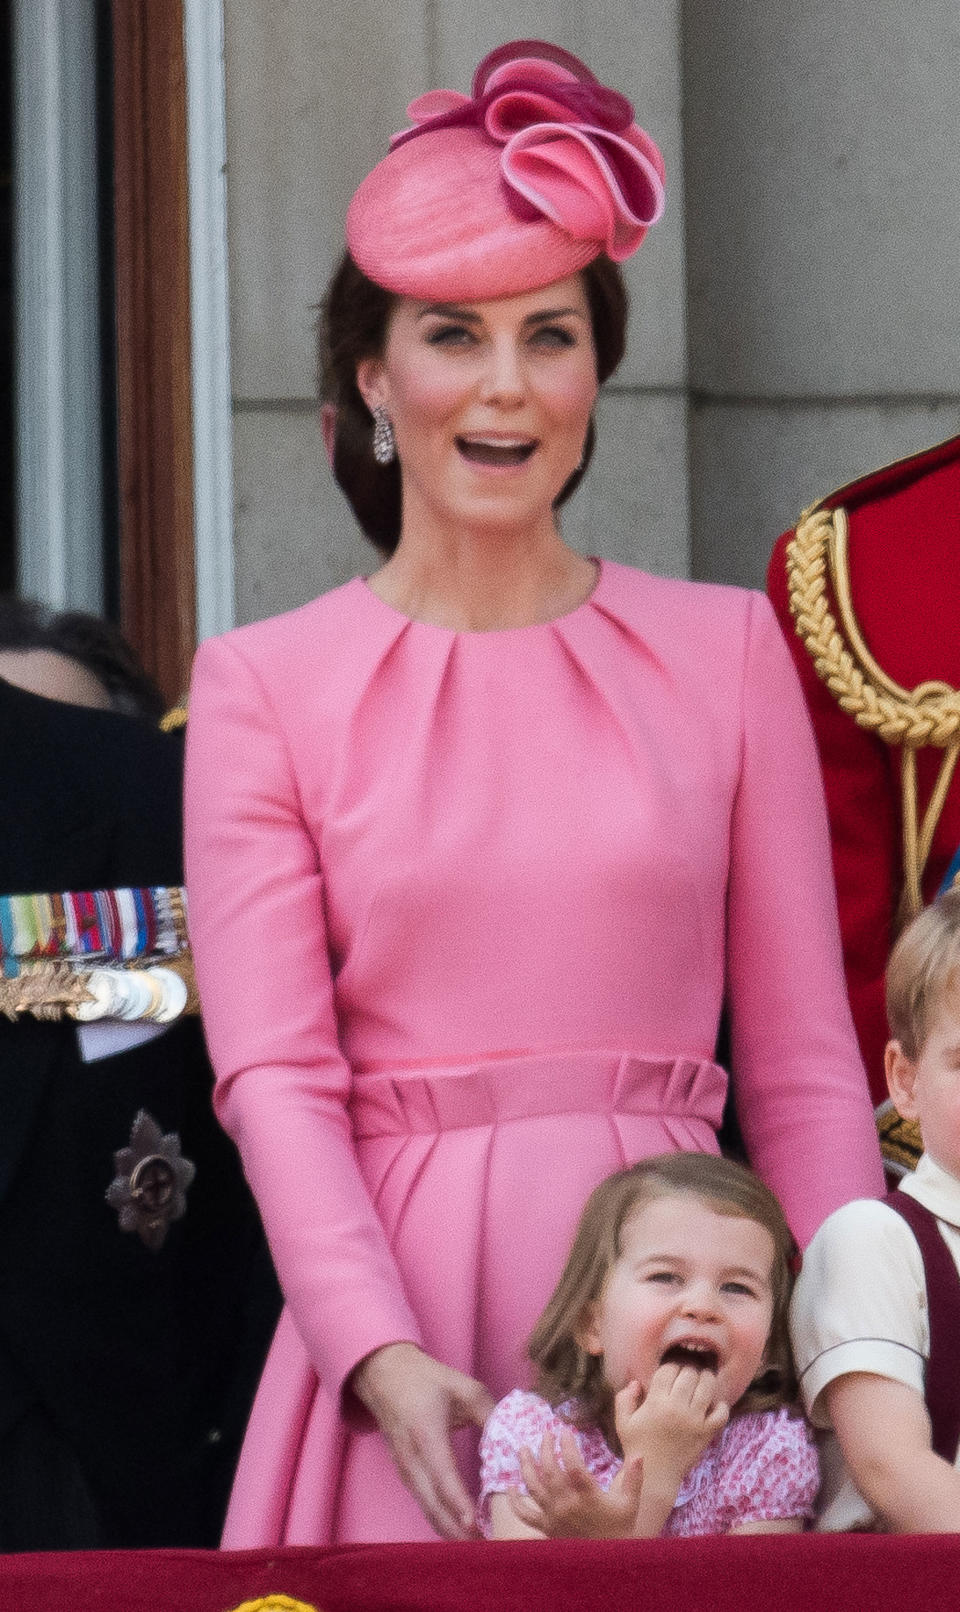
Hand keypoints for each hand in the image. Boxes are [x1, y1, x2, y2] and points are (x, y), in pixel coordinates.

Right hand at [350, 1342, 493, 1538]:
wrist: (384, 1375)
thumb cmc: (426, 1379)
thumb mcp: (463, 1387)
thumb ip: (490, 1413)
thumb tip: (515, 1438)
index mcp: (426, 1435)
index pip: (443, 1477)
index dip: (458, 1504)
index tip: (474, 1525)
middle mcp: (412, 1458)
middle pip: (433, 1504)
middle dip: (457, 1531)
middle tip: (486, 1548)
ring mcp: (405, 1469)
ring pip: (426, 1509)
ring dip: (449, 1530)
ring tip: (477, 1546)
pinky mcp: (405, 1474)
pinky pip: (423, 1503)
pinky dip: (440, 1519)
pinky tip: (459, 1530)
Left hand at [508, 1428, 644, 1538]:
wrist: (606, 1564)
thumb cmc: (619, 1529)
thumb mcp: (629, 1504)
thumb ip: (633, 1479)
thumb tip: (639, 1455)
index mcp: (588, 1497)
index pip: (573, 1466)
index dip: (567, 1445)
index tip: (565, 1430)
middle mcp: (567, 1505)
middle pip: (549, 1471)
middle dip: (545, 1448)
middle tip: (546, 1432)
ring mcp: (554, 1517)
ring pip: (533, 1487)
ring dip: (525, 1466)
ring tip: (522, 1448)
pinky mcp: (546, 1528)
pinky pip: (525, 1514)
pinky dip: (515, 1501)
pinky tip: (510, 1486)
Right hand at [617, 1368, 728, 1484]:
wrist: (655, 1476)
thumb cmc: (637, 1447)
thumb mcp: (623, 1422)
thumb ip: (624, 1398)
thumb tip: (636, 1383)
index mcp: (655, 1402)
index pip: (668, 1370)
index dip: (670, 1366)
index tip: (670, 1371)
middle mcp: (677, 1408)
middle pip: (689, 1374)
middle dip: (688, 1369)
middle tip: (686, 1373)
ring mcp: (694, 1420)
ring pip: (707, 1387)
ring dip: (706, 1378)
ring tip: (702, 1378)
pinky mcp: (706, 1433)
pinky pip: (721, 1413)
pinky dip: (721, 1405)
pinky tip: (713, 1403)